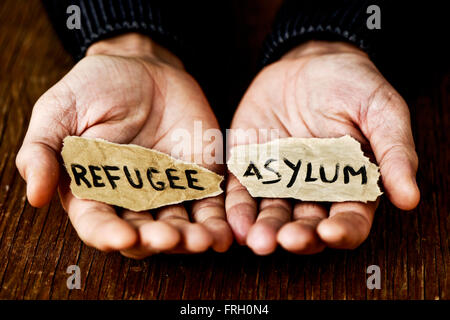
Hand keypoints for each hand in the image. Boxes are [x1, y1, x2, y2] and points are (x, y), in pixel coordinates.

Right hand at [16, 33, 232, 257]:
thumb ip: (43, 151)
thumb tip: (35, 196)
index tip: (122, 237)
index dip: (107, 235)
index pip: (98, 223)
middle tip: (169, 238)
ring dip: (191, 238)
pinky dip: (217, 220)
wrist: (143, 67)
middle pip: (144, 233)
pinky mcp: (198, 177)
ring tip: (203, 240)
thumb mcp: (59, 111)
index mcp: (94, 189)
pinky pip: (209, 204)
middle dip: (157, 240)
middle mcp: (132, 198)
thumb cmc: (95, 87)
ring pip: (180, 225)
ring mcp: (168, 190)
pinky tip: (224, 232)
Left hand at [226, 40, 419, 254]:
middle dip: (297, 236)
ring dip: (265, 230)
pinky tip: (236, 223)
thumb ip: (394, 152)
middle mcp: (313, 190)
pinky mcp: (250, 166)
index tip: (330, 231)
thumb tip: (409, 198)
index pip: (350, 220)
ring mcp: (279, 180)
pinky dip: (238, 208)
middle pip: (307, 225)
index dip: (342, 231)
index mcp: (350, 184)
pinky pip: (243, 191)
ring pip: (272, 214)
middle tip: (287, 239)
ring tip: (258, 241)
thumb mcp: (381, 110)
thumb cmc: (351, 85)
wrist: (308, 62)